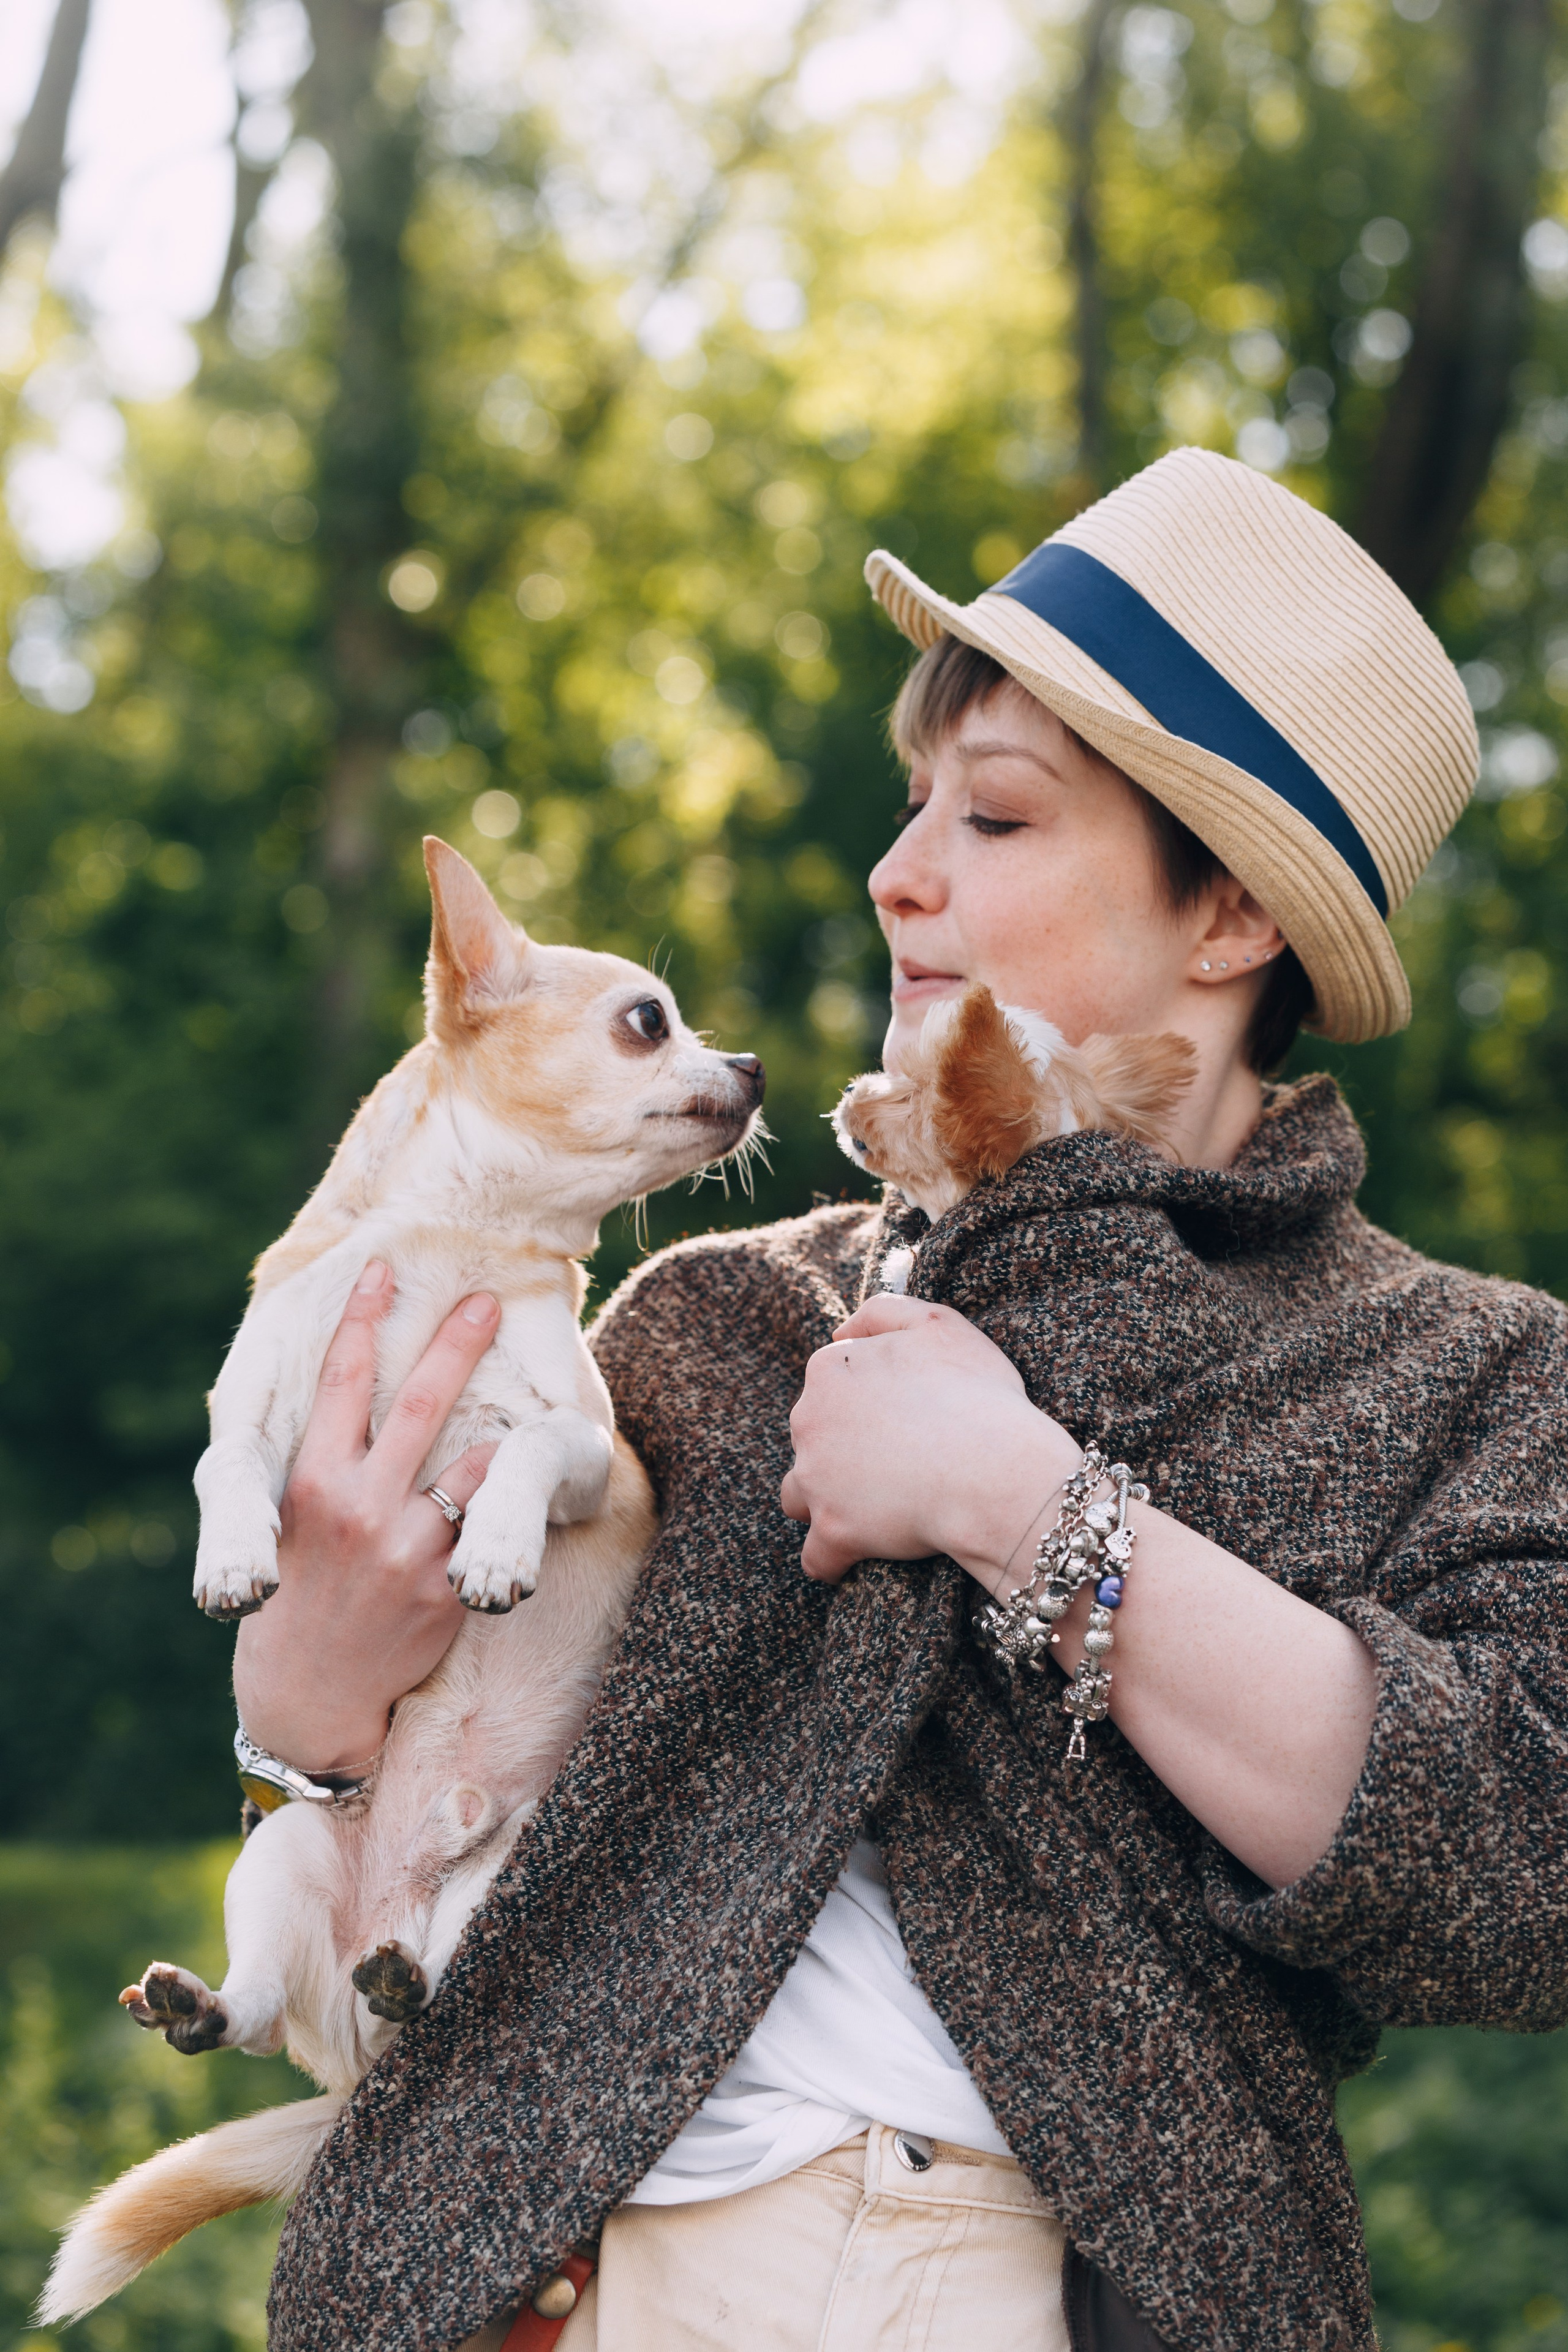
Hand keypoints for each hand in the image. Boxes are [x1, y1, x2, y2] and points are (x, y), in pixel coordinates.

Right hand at [232, 1260, 500, 1770]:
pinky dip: (508, 1501)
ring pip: (473, 1463)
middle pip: (420, 1404)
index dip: (364, 1320)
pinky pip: (491, 1525)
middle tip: (489, 1298)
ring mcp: (406, 1548)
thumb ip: (326, 1465)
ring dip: (501, 1427)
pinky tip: (530, 1482)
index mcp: (312, 1483)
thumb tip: (352, 1399)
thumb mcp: (291, 1522)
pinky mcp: (446, 1587)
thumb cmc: (295, 1595)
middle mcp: (359, 1508)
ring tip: (533, 1400)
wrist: (308, 1694)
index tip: (384, 1270)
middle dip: (456, 1343)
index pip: (341, 1383)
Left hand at [780, 1293, 1078, 1587]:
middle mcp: (809, 1420)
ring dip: (825, 1503)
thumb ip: (882, 1312)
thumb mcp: (938, 1324)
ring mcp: (816, 1478)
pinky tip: (856, 1559)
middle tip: (896, 1464)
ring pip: (800, 1496)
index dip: (862, 1404)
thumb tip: (840, 1330)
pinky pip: (818, 1558)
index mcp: (830, 1369)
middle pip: (810, 1440)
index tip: (897, 1420)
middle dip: (841, 1452)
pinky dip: (834, 1560)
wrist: (996, 1471)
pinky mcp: (833, 1531)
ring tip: (873, 1511)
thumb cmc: (978, 1396)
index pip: (827, 1386)